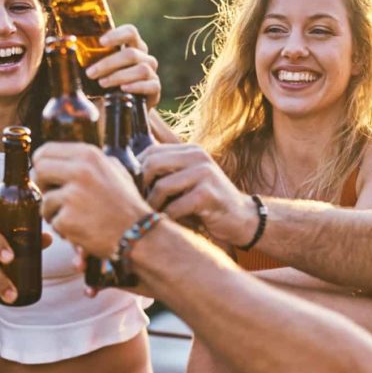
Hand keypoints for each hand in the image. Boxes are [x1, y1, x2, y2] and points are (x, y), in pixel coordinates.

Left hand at [34, 143, 150, 258]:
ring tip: (75, 217)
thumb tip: (64, 158)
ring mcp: (72, 195)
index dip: (42, 164)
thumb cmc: (127, 205)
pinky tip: (80, 229)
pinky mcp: (67, 219)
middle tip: (56, 197)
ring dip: (54, 211)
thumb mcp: (115, 171)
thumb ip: (91, 161)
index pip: (46, 150)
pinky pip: (53, 221)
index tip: (47, 176)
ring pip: (44, 200)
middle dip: (43, 186)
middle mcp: (80, 171)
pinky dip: (63, 229)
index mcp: (89, 156)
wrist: (139, 234)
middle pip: (39, 171)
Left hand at [87, 24, 160, 108]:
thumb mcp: (99, 71)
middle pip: (131, 54)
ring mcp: (152, 73)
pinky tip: (123, 89)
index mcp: (133, 46)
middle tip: (90, 73)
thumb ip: (91, 59)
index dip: (117, 35)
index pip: (130, 32)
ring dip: (119, 76)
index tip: (101, 42)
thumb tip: (65, 48)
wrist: (120, 110)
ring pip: (140, 69)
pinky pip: (150, 85)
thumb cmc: (107, 86)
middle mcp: (145, 57)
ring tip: (102, 84)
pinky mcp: (155, 89)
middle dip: (108, 63)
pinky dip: (136, 86)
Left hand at [138, 144, 257, 245]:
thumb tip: (129, 174)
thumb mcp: (188, 179)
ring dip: (154, 205)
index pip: (150, 151)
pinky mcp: (207, 195)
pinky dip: (169, 218)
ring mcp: (204, 174)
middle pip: (152, 164)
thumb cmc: (208, 202)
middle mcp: (198, 156)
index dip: (136, 170)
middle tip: (141, 203)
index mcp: (190, 150)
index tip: (134, 188)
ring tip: (155, 214)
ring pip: (161, 186)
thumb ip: (168, 171)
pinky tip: (172, 222)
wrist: (241, 217)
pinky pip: (174, 207)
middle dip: (141, 187)